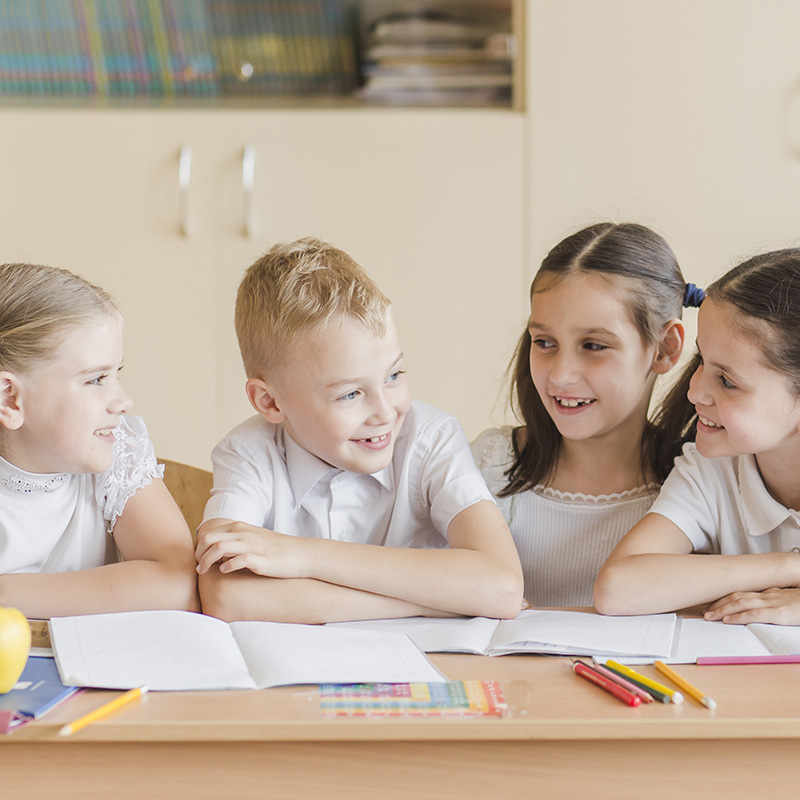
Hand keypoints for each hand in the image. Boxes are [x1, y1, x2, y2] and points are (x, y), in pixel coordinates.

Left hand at [195, 521, 310, 578]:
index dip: (199, 548)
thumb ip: (235, 542)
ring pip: (219, 547)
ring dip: (206, 560)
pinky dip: (227, 566)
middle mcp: (243, 533)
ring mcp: (252, 545)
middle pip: (209, 538)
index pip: (208, 533)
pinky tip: (225, 572)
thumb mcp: (253, 539)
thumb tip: (216, 554)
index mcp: (240, 527)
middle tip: (200, 568)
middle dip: (198, 554)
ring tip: (204, 572)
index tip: (200, 560)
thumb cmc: (276, 550)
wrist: (301, 554)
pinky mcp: (261, 558)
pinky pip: (238, 559)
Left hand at [704, 587, 799, 624]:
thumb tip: (762, 609)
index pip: (742, 592)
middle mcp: (768, 595)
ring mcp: (773, 603)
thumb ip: (776, 602)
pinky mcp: (780, 613)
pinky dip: (738, 617)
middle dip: (717, 603)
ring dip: (722, 610)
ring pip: (740, 603)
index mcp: (771, 593)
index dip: (725, 597)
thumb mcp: (790, 600)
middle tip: (703, 611)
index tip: (712, 603)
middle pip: (736, 596)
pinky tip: (728, 620)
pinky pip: (755, 614)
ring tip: (708, 616)